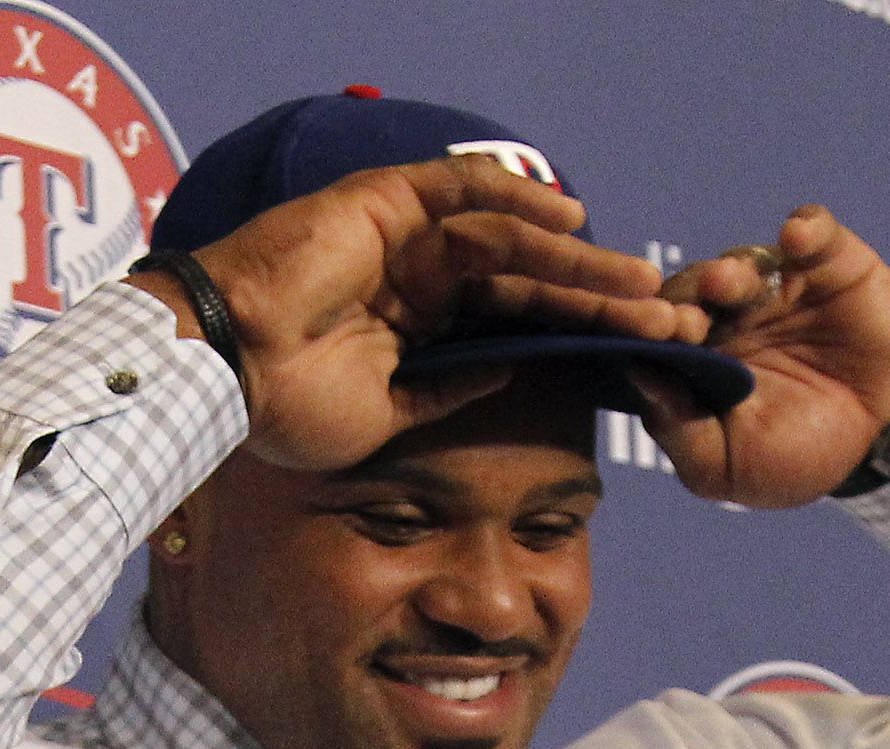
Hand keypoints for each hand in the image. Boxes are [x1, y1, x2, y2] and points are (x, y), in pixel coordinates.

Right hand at [147, 157, 690, 472]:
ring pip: (510, 239)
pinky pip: (465, 192)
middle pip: (528, 279)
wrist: (225, 372)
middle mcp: (422, 277)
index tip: (636, 354)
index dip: (577, 335)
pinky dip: (518, 201)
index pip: (516, 323)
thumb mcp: (388, 417)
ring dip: (576, 260)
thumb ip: (452, 391)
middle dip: (598, 297)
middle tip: (664, 314)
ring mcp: (406, 236)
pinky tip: (573, 224)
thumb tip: (516, 367)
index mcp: (423, 328)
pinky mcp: (386, 201)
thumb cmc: (286, 407)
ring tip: (635, 281)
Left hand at [632, 204, 889, 509]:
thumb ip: (677, 429)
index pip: (652, 336)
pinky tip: (797, 236)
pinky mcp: (827, 260)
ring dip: (731, 272)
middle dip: (681, 305)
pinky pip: (812, 231)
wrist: (880, 435)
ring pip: (741, 262)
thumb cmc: (793, 455)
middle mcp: (725, 314)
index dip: (647, 338)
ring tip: (726, 284)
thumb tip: (634, 375)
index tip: (650, 347)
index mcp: (692, 358)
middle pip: (688, 293)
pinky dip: (806, 228)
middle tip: (685, 323)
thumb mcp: (725, 466)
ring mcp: (775, 283)